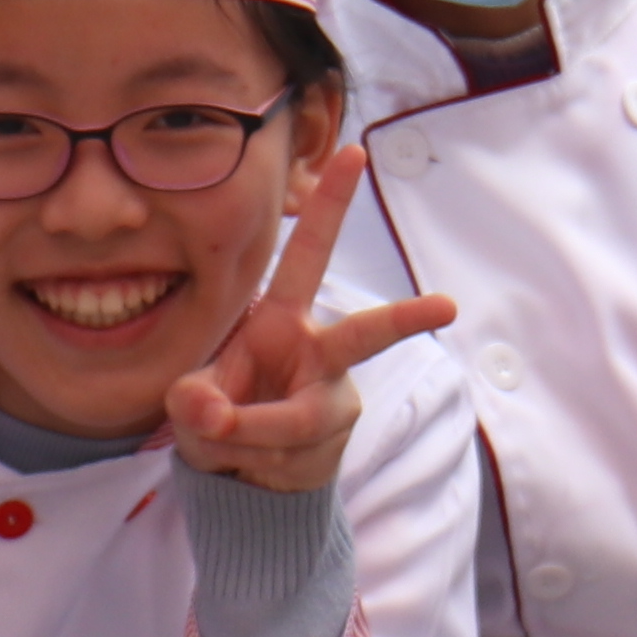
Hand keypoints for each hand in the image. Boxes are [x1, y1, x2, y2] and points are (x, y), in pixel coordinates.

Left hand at [168, 146, 456, 496]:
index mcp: (282, 318)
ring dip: (247, 430)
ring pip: (297, 417)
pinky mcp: (330, 446)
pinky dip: (244, 460)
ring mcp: (333, 404)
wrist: (248, 484)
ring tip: (215, 433)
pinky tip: (241, 462)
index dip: (330, 205)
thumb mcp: (190, 402)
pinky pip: (280, 455)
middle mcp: (320, 355)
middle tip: (445, 307)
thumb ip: (193, 401)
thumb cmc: (221, 418)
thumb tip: (210, 414)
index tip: (354, 152)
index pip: (307, 254)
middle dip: (403, 319)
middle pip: (364, 335)